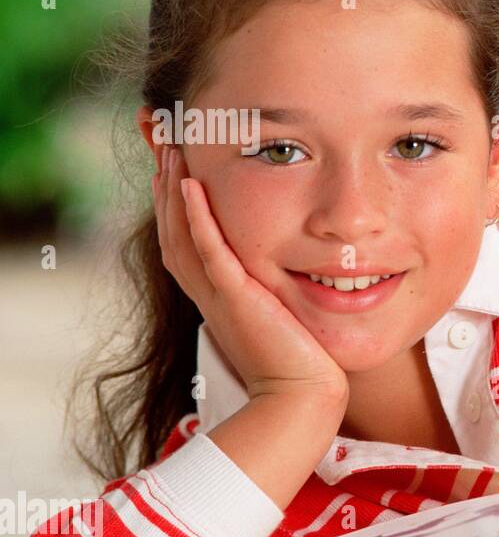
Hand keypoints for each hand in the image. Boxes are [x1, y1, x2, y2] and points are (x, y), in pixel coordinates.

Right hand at [153, 145, 349, 408]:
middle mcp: (209, 292)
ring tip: (170, 148)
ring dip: (174, 189)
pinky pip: (211, 252)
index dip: (173, 198)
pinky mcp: (236, 299)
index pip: (185, 236)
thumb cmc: (301, 362)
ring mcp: (218, 295)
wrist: (302, 398)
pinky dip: (198, 218)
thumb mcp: (281, 314)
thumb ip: (274, 290)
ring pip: (183, 234)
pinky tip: (192, 185)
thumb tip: (294, 267)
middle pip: (172, 228)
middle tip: (159, 138)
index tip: (172, 159)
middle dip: (165, 181)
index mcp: (217, 294)